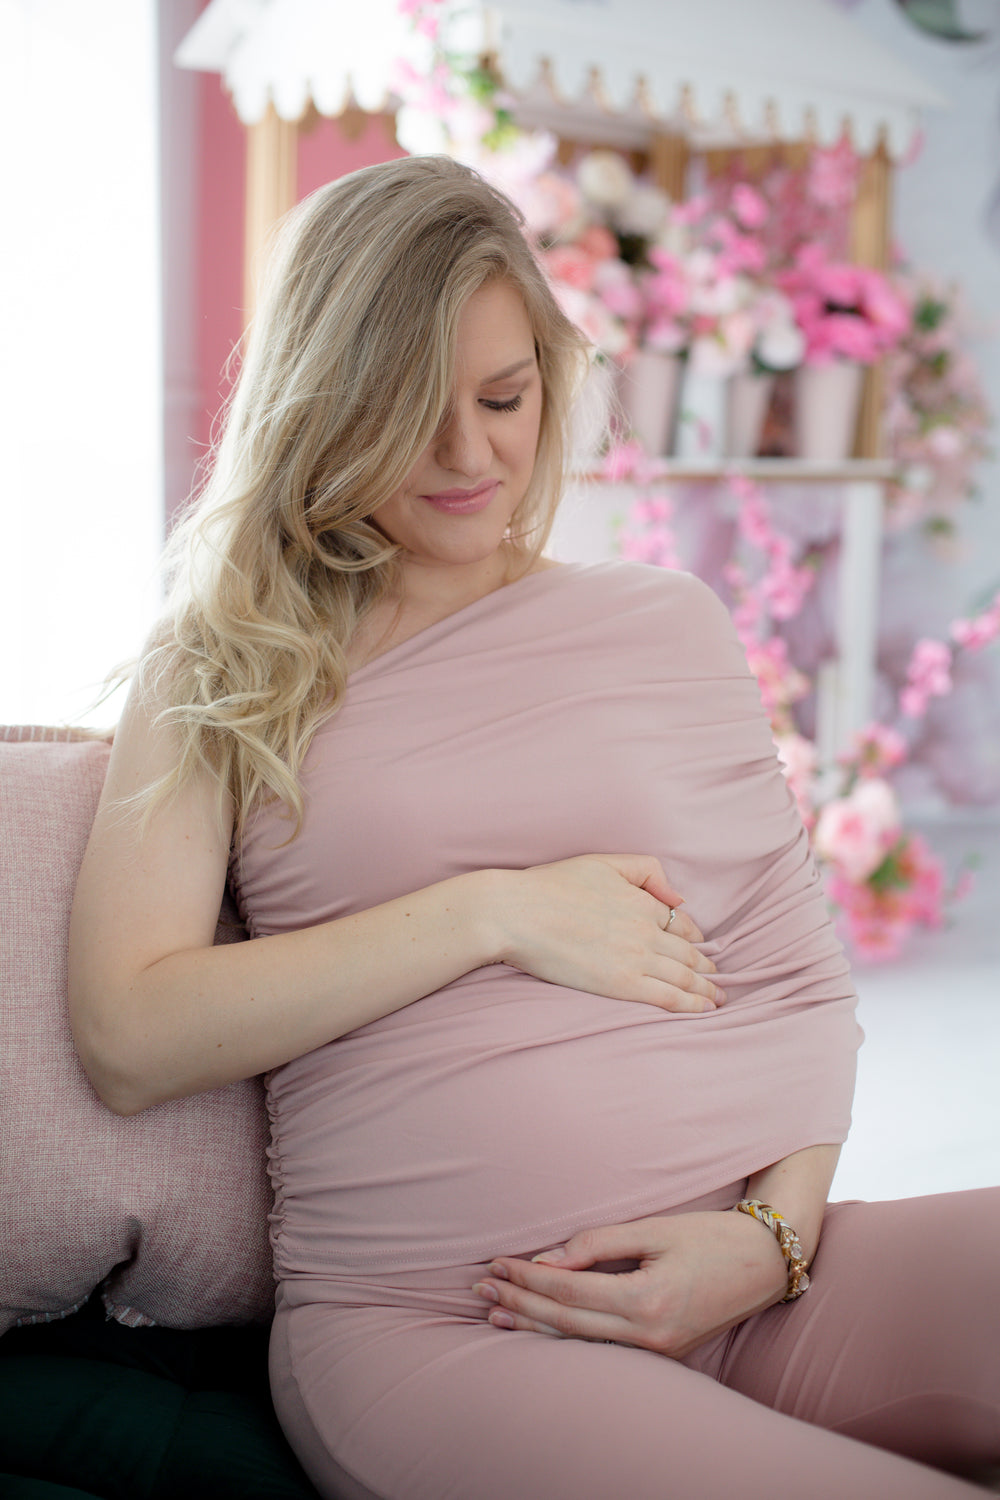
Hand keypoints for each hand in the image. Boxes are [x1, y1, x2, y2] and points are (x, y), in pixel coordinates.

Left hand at [472, 1210, 787, 1357]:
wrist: (765, 1263)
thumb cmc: (711, 1236)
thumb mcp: (655, 1229)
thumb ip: (598, 1244)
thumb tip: (548, 1259)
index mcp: (647, 1302)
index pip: (569, 1293)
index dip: (528, 1279)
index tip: (497, 1265)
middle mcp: (649, 1336)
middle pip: (567, 1324)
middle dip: (521, 1305)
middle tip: (482, 1290)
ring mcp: (657, 1351)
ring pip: (581, 1344)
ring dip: (535, 1329)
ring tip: (496, 1316)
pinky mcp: (662, 1353)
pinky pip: (603, 1348)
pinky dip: (566, 1337)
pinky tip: (541, 1330)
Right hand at [491, 854, 723, 1013]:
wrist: (519, 914)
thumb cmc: (551, 886)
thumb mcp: (602, 862)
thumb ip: (645, 870)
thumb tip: (677, 895)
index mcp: (641, 901)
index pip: (678, 922)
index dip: (693, 937)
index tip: (700, 947)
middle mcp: (646, 930)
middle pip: (687, 953)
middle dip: (706, 967)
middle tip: (718, 979)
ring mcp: (636, 959)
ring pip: (683, 976)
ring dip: (705, 988)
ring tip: (717, 998)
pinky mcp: (622, 984)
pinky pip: (668, 997)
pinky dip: (691, 1004)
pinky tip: (703, 1010)